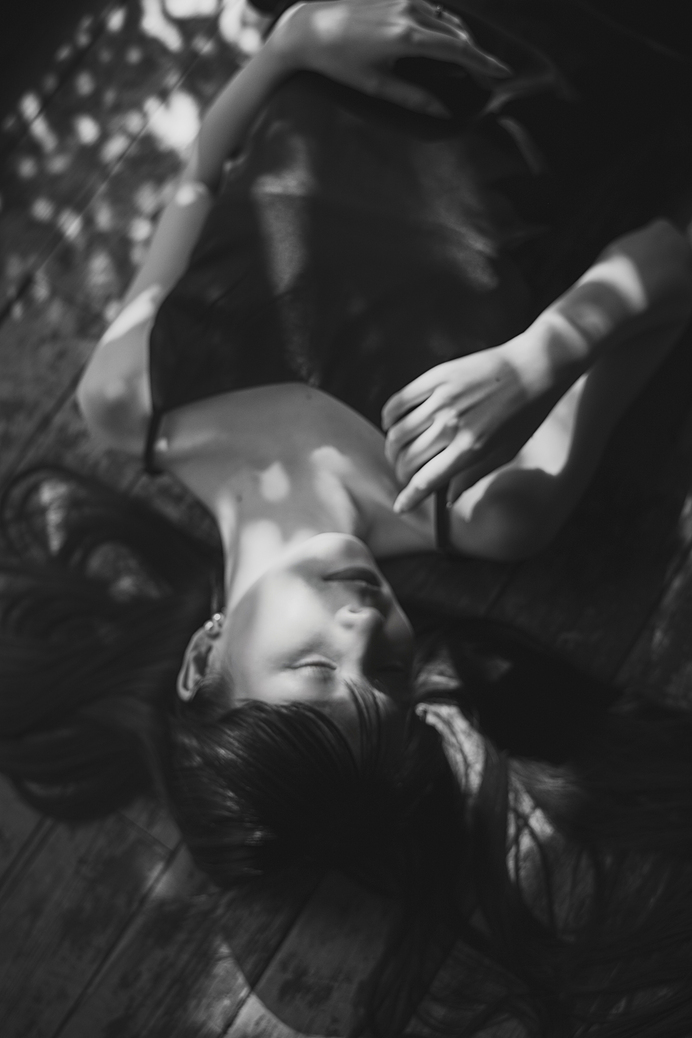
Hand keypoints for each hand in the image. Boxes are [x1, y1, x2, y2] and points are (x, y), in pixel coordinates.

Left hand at [267, 0, 509, 116]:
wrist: (310, 28)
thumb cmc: (340, 62)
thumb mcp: (376, 86)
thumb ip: (413, 98)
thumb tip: (444, 112)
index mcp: (407, 37)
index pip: (458, 49)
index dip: (484, 63)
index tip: (503, 74)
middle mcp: (410, 11)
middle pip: (457, 33)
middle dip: (474, 54)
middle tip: (485, 75)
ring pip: (445, 19)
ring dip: (458, 39)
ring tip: (464, 62)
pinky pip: (431, 10)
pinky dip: (441, 27)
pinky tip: (439, 42)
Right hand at [382, 338, 559, 511]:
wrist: (536, 367)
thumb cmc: (526, 414)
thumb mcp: (506, 452)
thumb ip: (473, 476)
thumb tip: (447, 499)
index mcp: (470, 449)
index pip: (426, 480)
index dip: (409, 497)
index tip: (400, 506)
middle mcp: (451, 426)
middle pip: (407, 459)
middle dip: (401, 474)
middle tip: (405, 475)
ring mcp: (441, 400)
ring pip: (397, 434)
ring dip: (392, 449)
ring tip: (397, 452)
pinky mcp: (436, 378)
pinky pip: (398, 402)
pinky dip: (389, 418)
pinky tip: (392, 424)